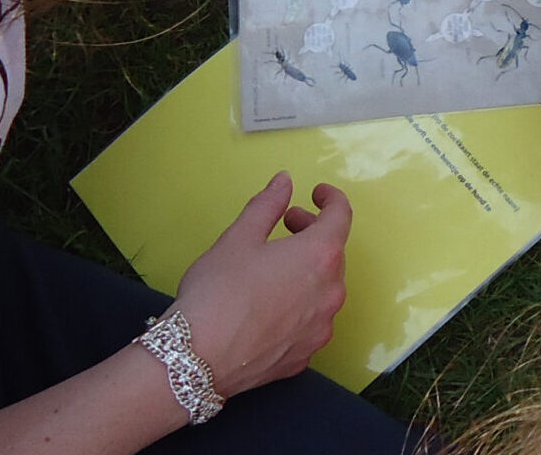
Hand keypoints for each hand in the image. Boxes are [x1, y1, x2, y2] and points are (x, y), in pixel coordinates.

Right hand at [170, 172, 351, 397]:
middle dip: (313, 234)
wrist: (200, 358)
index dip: (332, 199)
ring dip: (307, 271)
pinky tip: (269, 307)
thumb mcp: (238, 238)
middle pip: (333, 253)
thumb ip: (267, 205)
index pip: (341, 216)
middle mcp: (331, 293)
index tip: (317, 193)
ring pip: (324, 290)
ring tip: (274, 267)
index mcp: (320, 256)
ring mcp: (321, 328)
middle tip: (286, 226)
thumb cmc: (219, 291)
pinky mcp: (305, 355)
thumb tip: (285, 181)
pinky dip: (298, 306)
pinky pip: (309, 322)